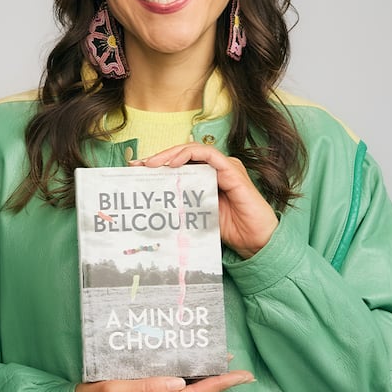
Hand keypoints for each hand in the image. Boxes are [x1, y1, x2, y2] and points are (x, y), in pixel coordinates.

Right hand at [75, 371, 255, 391]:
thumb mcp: (112, 391)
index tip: (242, 375)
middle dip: (214, 378)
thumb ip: (145, 387)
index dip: (220, 383)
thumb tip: (177, 382)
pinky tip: (188, 373)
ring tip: (213, 361)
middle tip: (229, 359)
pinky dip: (184, 385)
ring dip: (200, 381)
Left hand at [132, 143, 278, 258]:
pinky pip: (209, 155)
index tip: (136, 170)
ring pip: (194, 149)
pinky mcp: (232, 171)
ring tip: (153, 163)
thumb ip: (183, 205)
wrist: (255, 241)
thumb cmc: (231, 230)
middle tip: (138, 164)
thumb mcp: (198, 216)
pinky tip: (174, 163)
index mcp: (207, 176)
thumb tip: (156, 204)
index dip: (158, 164)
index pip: (180, 163)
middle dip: (159, 156)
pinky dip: (190, 154)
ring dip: (171, 153)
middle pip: (184, 154)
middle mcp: (216, 168)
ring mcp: (225, 167)